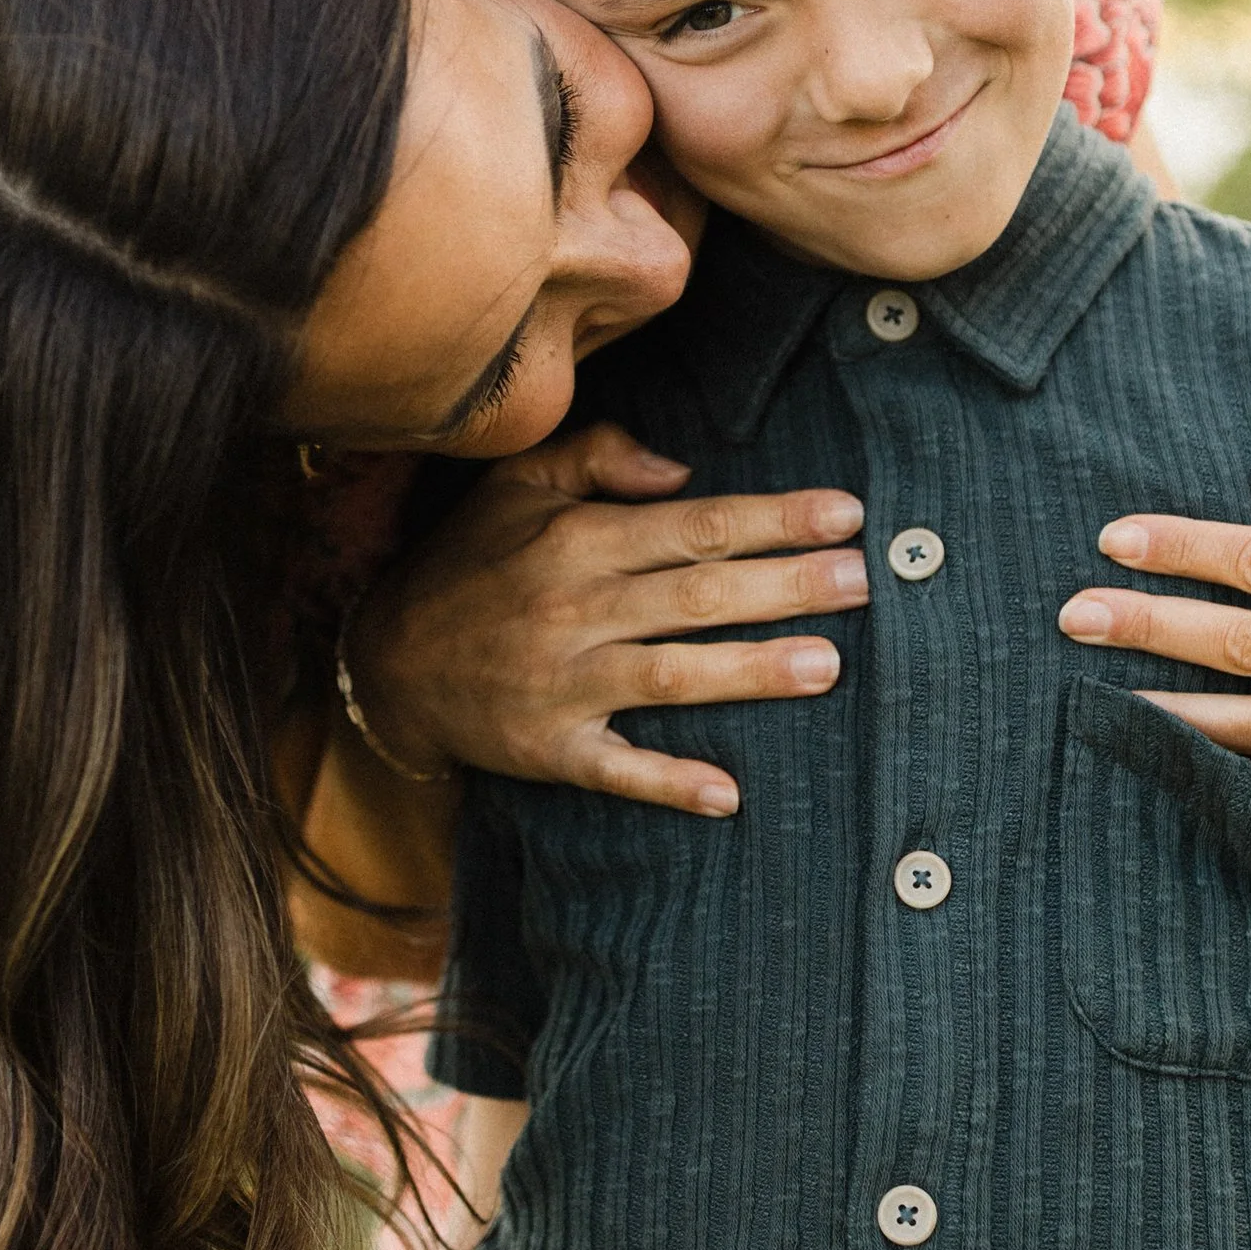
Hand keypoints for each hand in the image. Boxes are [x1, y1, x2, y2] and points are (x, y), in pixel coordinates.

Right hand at [347, 421, 868, 818]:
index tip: (846, 514)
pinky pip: (616, 769)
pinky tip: (728, 793)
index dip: (774, 519)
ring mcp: (561, 684)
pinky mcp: (549, 748)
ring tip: (828, 665)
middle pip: (697, 596)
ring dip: (751, 671)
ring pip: (671, 677)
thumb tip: (681, 471)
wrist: (387, 661)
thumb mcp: (516, 486)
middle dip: (786, 587)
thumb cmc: (471, 564)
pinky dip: (669, 783)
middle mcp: (574, 610)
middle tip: (864, 582)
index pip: (694, 525)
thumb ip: (598, 456)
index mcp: (576, 540)